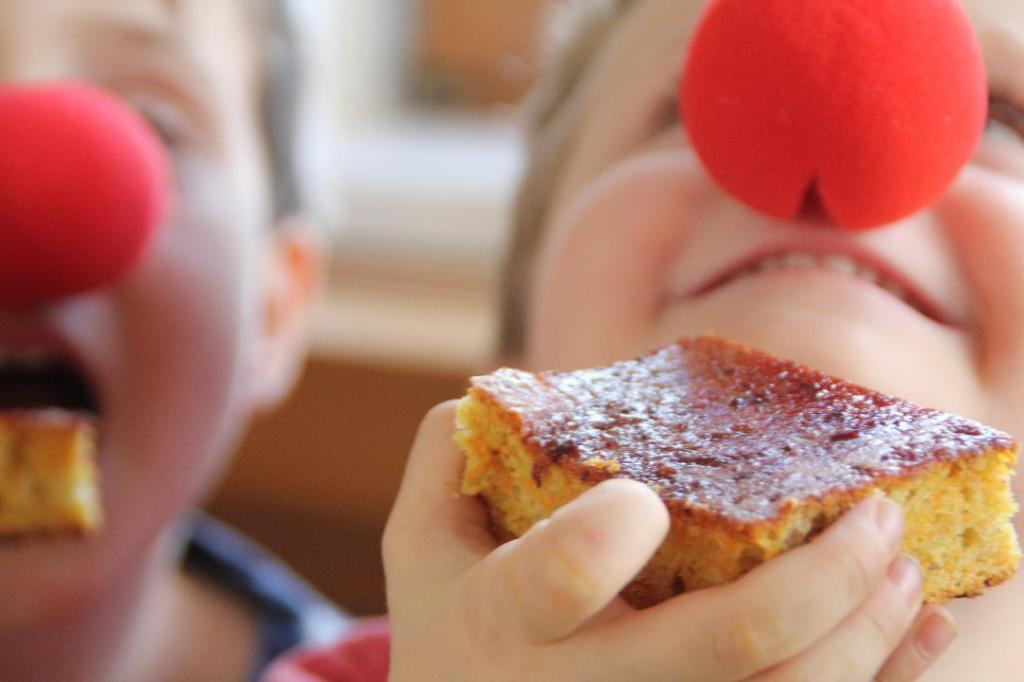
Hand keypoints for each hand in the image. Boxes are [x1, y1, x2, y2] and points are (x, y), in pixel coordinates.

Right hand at [384, 402, 955, 680]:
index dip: (607, 538)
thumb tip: (519, 386)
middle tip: (874, 516)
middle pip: (726, 647)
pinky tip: (913, 631)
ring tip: (902, 563)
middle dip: (825, 577)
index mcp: (503, 621)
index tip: (646, 496)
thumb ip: (449, 449)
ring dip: (869, 631)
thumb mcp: (422, 539)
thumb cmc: (451, 627)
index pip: (555, 583)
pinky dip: (879, 679)